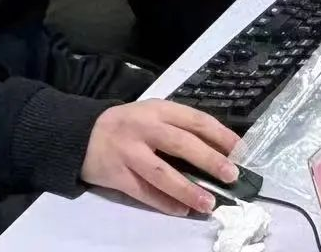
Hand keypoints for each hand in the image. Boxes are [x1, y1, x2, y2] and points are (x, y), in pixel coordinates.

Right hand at [80, 100, 241, 216]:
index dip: (220, 135)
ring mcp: (129, 152)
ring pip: (162, 173)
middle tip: (231, 175)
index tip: (240, 150)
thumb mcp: (152, 114)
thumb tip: (216, 151)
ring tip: (208, 203)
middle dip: (209, 160)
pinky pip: (144, 192)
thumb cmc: (127, 125)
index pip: (195, 120)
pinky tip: (181, 210)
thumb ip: (178, 127)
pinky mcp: (116, 175)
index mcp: (158, 110)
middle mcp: (144, 129)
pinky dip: (164, 203)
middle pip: (182, 144)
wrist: (81, 134)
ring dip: (188, 190)